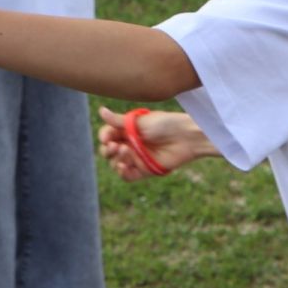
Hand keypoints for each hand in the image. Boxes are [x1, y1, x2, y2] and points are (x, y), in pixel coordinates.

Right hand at [95, 107, 213, 179]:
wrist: (187, 137)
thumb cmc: (165, 124)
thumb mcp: (140, 121)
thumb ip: (119, 120)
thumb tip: (101, 111)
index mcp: (128, 130)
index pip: (108, 135)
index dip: (105, 137)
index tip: (107, 137)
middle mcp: (130, 143)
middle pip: (109, 151)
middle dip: (107, 150)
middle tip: (114, 146)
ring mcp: (137, 157)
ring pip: (116, 163)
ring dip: (116, 159)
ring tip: (126, 151)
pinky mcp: (145, 170)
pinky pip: (128, 176)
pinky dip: (123, 173)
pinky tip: (123, 167)